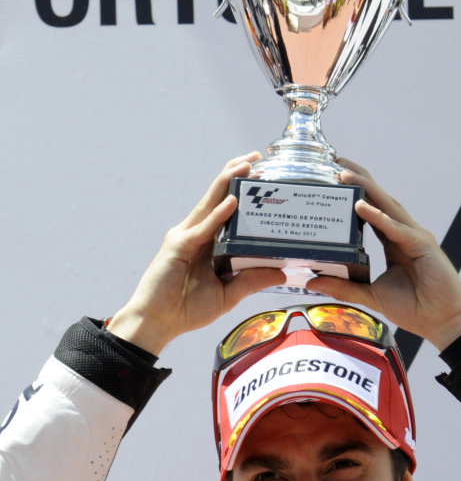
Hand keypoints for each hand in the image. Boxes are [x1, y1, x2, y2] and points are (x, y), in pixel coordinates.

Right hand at [106, 153, 282, 354]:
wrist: (158, 323)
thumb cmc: (187, 309)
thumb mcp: (228, 294)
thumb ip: (251, 281)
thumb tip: (281, 273)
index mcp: (207, 241)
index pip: (226, 208)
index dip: (242, 189)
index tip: (263, 175)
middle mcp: (196, 233)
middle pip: (217, 197)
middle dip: (236, 175)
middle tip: (257, 158)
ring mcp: (185, 237)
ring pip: (209, 204)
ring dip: (228, 183)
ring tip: (246, 166)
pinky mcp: (178, 247)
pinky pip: (203, 228)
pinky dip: (218, 214)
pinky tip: (232, 202)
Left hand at [305, 159, 460, 349]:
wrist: (444, 322)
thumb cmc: (415, 308)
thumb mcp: (371, 296)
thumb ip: (343, 287)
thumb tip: (311, 281)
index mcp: (394, 240)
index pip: (371, 209)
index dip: (354, 191)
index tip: (333, 176)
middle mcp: (404, 232)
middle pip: (378, 198)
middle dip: (358, 178)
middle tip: (335, 160)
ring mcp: (415, 236)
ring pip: (387, 206)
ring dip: (366, 188)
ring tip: (343, 174)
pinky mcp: (423, 247)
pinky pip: (397, 229)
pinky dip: (379, 217)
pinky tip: (362, 206)